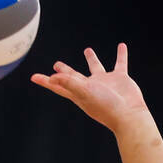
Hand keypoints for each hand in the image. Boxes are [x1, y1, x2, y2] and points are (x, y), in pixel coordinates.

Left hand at [31, 44, 147, 134]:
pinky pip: (120, 63)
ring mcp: (106, 83)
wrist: (129, 115)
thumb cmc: (106, 107)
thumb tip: (53, 77)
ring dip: (92, 59)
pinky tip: (121, 46)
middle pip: (74, 77)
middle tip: (56, 64)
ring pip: (96, 68)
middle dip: (65, 71)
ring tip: (88, 50)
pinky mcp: (120, 79)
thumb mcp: (84, 93)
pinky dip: (121, 55)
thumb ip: (69, 83)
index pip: (58, 85)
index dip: (46, 81)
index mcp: (79, 92)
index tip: (34, 77)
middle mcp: (91, 87)